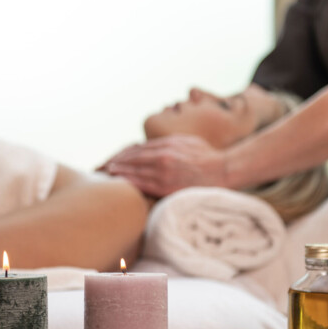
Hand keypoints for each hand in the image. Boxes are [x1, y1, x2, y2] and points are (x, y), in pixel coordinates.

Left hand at [99, 135, 227, 197]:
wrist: (224, 170)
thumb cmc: (208, 157)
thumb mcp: (187, 142)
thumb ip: (168, 144)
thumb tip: (154, 147)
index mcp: (166, 145)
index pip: (138, 149)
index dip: (123, 154)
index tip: (114, 158)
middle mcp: (162, 156)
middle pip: (131, 158)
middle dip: (116, 162)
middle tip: (103, 166)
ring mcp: (163, 171)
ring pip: (133, 170)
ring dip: (119, 171)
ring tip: (108, 173)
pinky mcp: (165, 186)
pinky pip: (141, 183)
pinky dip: (129, 182)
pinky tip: (120, 183)